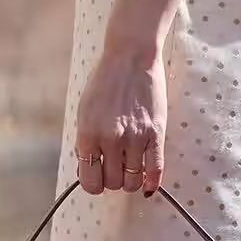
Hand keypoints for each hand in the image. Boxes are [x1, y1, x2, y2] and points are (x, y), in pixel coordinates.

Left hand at [74, 48, 166, 196]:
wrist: (131, 57)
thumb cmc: (105, 82)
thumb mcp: (84, 111)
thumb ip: (85, 142)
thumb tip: (88, 168)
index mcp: (88, 135)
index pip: (90, 181)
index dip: (93, 183)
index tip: (98, 176)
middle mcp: (111, 140)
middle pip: (112, 183)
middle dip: (112, 180)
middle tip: (114, 168)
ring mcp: (135, 138)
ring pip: (133, 181)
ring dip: (130, 180)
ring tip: (129, 169)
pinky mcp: (156, 133)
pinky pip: (155, 170)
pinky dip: (152, 182)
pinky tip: (148, 183)